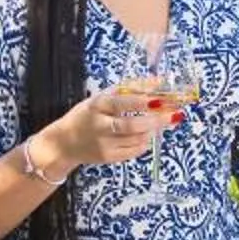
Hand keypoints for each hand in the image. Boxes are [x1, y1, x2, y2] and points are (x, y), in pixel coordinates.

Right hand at [46, 87, 187, 172]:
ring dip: (152, 130)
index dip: (141, 102)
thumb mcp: (102, 97)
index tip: (160, 99)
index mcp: (97, 105)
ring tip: (159, 122)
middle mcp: (99, 125)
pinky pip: (134, 151)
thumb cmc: (87, 115)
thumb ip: (129, 89)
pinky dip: (144, 142)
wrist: (64, 143)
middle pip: (131, 125)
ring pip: (137, 138)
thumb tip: (159, 81)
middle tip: (173, 115)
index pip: (121, 103)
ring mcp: (103, 144)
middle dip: (155, 120)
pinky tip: (146, 135)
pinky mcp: (108, 158)